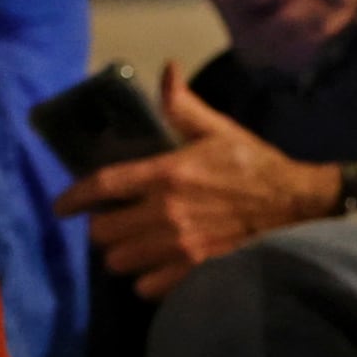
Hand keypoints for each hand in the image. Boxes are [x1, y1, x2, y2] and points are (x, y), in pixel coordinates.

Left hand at [66, 65, 330, 296]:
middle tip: (110, 222)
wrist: (296, 204)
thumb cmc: (253, 165)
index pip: (103, 185)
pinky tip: (154, 266)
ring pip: (120, 263)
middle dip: (101, 228)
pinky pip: (147, 287)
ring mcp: (179, 247)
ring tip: (132, 245)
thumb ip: (183, 105)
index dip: (73, 198)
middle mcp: (165, 213)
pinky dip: (145, 279)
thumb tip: (167, 70)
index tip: (60, 206)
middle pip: (103, 233)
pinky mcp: (194, 272)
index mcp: (166, 174)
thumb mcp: (218, 129)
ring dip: (121, 255)